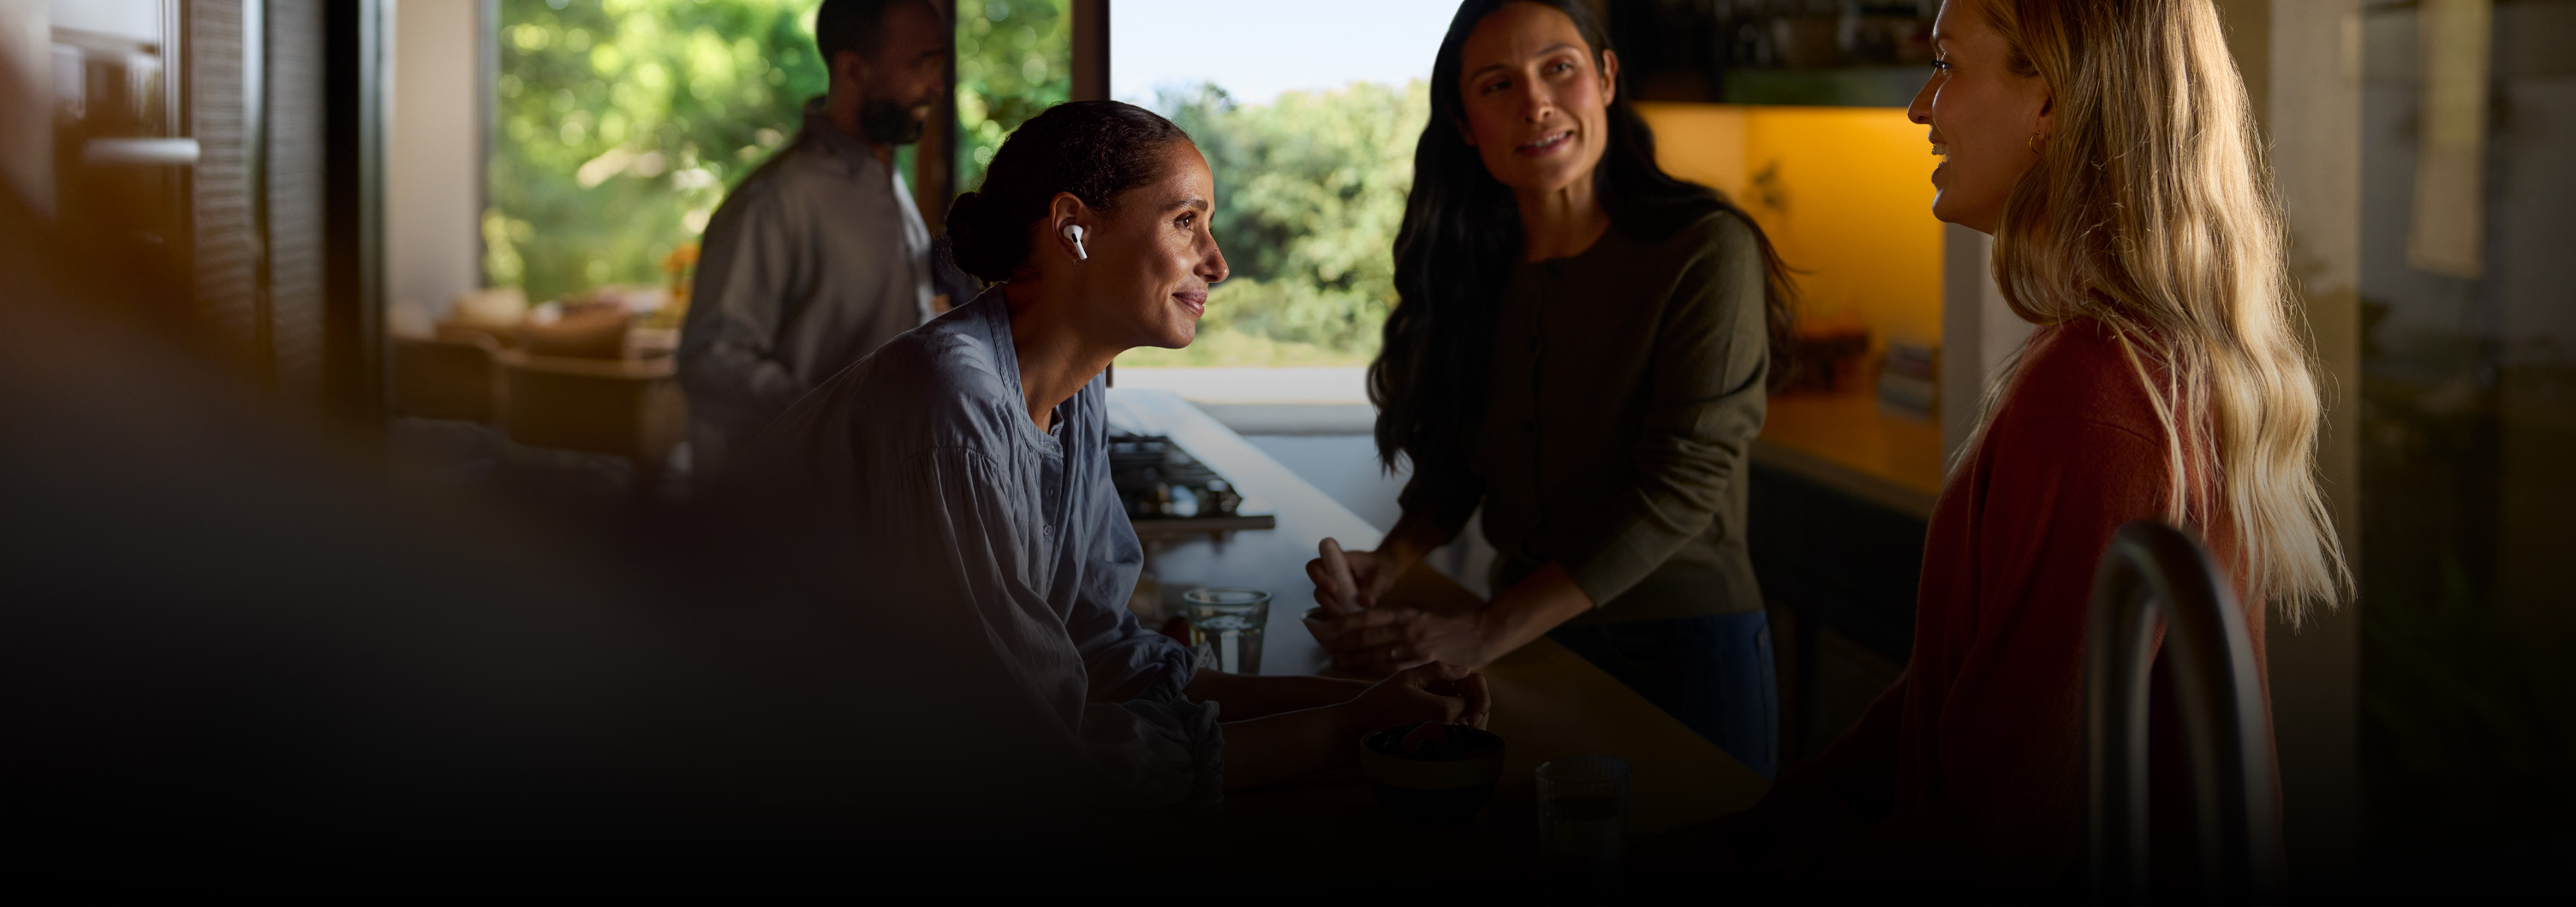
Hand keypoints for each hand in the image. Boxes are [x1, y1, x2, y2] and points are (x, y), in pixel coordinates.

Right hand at [1304, 538, 1407, 614]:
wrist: (1387, 573)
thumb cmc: (1383, 568)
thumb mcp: (1383, 574)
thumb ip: (1374, 587)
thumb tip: (1364, 602)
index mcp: (1338, 561)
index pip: (1316, 565)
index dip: (1319, 576)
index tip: (1335, 588)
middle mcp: (1331, 573)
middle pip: (1315, 584)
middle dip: (1324, 597)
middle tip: (1339, 608)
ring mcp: (1333, 588)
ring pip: (1322, 598)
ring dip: (1330, 608)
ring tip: (1345, 616)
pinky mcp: (1338, 600)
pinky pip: (1331, 608)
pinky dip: (1337, 615)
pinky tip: (1348, 621)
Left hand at [1315, 606, 1491, 675]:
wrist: (1475, 636)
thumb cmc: (1440, 625)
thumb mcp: (1416, 614)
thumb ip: (1391, 619)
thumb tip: (1361, 623)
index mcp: (1405, 613)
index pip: (1368, 616)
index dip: (1345, 622)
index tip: (1328, 626)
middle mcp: (1408, 630)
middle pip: (1368, 638)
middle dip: (1344, 644)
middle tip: (1327, 648)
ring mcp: (1415, 650)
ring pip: (1377, 657)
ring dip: (1354, 660)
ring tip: (1338, 662)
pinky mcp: (1423, 666)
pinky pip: (1392, 670)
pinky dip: (1374, 671)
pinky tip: (1361, 672)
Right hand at [1338, 661, 1492, 734]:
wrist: (1355, 732)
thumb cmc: (1379, 702)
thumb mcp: (1408, 677)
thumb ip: (1439, 670)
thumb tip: (1466, 670)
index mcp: (1444, 711)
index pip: (1475, 698)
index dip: (1467, 687)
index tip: (1450, 683)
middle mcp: (1446, 733)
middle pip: (1476, 718)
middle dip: (1469, 703)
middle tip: (1445, 692)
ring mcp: (1440, 748)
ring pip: (1467, 733)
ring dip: (1461, 718)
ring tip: (1436, 706)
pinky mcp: (1433, 757)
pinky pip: (1453, 745)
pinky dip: (1450, 732)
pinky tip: (1430, 721)